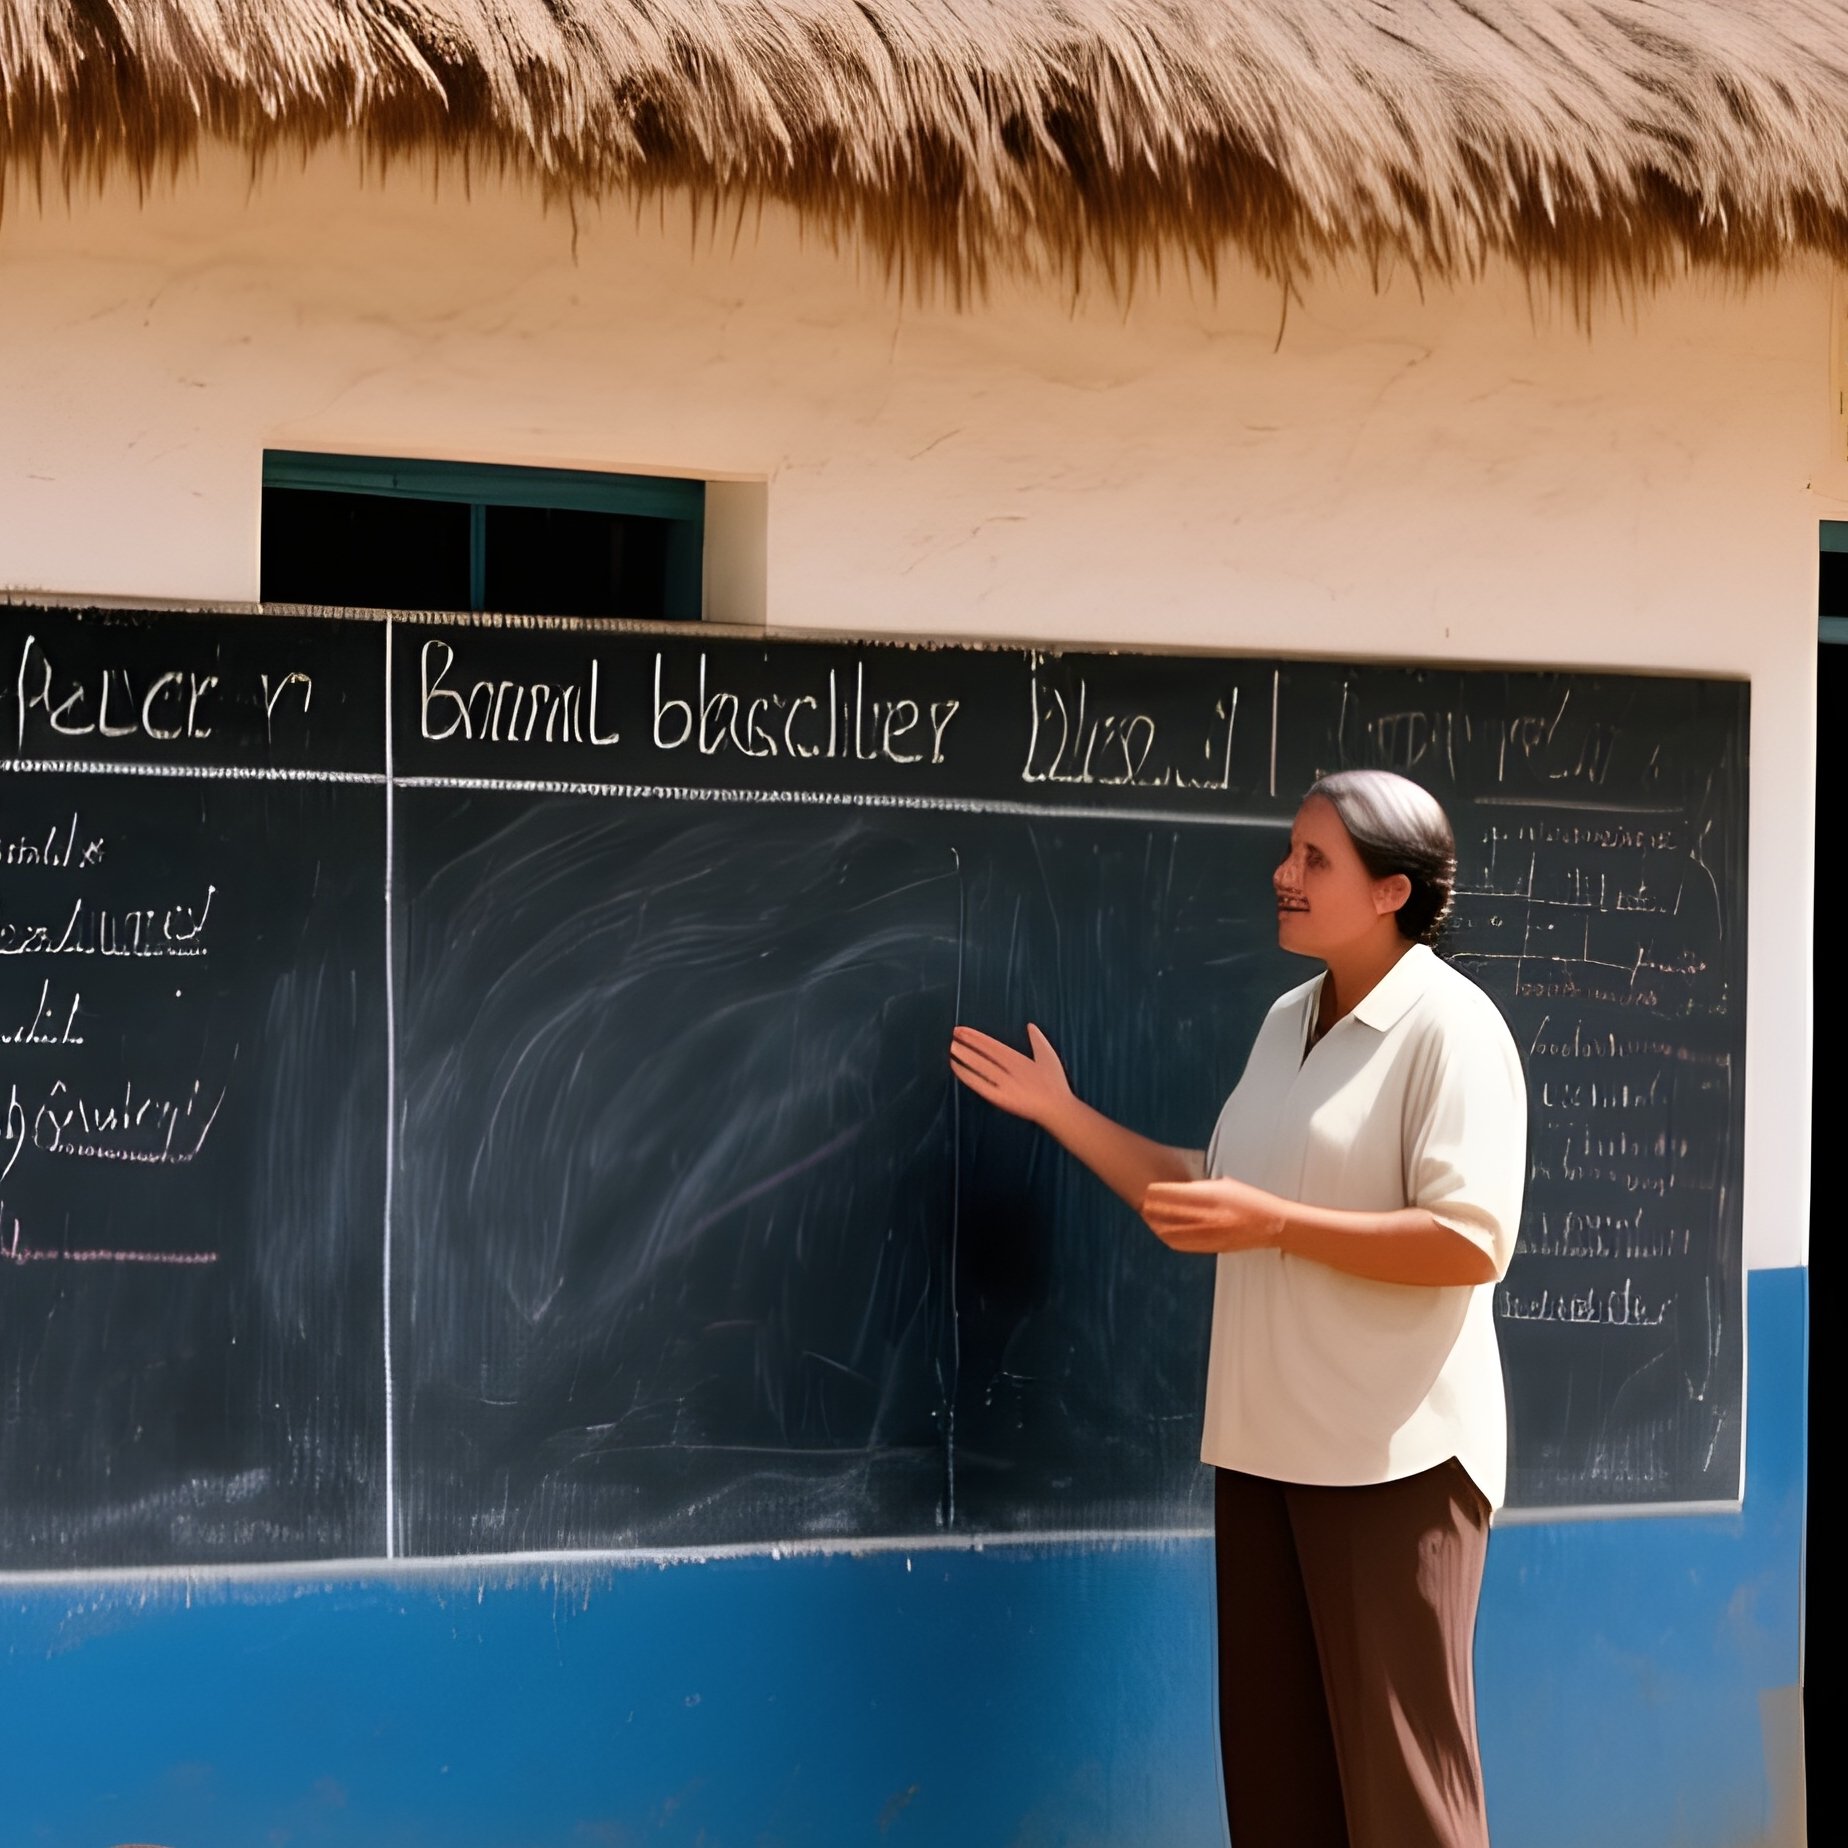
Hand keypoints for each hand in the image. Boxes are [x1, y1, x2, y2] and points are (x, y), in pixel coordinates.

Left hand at [949, 1023, 1073, 1128]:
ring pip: (980, 1066)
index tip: (962, 1030)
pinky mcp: (1000, 1098)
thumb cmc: (1055, 1084)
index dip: (976, 1036)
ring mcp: (1003, 1084)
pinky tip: (956, 1068)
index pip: (992, 1044)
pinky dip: (967, 1076)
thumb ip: (1037, 1040)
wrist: (1057, 1109)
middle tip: (953, 1033)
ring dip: (965, 1056)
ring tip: (951, 1047)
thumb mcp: (1048, 1056)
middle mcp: (1009, 1069)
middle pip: (984, 1053)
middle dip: (968, 1042)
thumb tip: (1030, 1025)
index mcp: (1019, 1059)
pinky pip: (979, 1084)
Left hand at [1140, 1177, 1284, 1253]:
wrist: (1273, 1224)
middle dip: (1154, 1207)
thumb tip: (1178, 1186)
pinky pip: (1185, 1245)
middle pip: (1170, 1213)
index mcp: (1212, 1196)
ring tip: (1148, 1218)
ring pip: (1174, 1231)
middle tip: (1141, 1202)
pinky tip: (1164, 1233)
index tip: (1146, 1188)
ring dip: (1158, 1224)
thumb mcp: (1224, 1186)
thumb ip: (1201, 1187)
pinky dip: (1171, 1239)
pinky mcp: (1213, 1247)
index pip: (1174, 1194)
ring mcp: (1211, 1234)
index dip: (1157, 1192)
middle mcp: (1209, 1216)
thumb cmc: (1249, 1199)